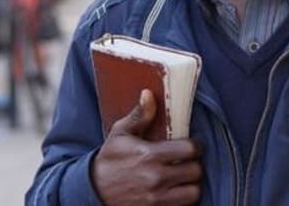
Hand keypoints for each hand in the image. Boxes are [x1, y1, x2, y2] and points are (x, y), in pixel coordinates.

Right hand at [91, 89, 202, 205]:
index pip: (190, 149)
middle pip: (195, 171)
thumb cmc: (109, 160)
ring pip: (193, 192)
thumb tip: (149, 94)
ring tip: (184, 178)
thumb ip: (139, 115)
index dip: (195, 146)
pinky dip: (183, 199)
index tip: (191, 146)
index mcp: (149, 155)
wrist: (93, 191)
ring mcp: (156, 198)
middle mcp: (155, 178)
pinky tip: (176, 190)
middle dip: (194, 165)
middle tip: (188, 162)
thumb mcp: (120, 134)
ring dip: (192, 185)